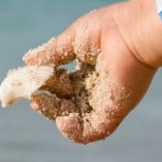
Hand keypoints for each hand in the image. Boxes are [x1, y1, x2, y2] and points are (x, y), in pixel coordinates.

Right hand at [21, 0, 161, 144]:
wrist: (134, 33)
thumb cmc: (108, 29)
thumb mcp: (73, 39)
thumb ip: (52, 53)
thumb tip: (27, 61)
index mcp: (88, 69)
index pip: (61, 85)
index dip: (44, 86)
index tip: (28, 82)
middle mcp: (96, 87)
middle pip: (65, 103)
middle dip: (46, 102)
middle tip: (33, 96)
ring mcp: (105, 101)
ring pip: (75, 118)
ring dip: (55, 116)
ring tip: (41, 103)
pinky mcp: (114, 111)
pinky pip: (93, 131)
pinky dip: (75, 132)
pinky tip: (62, 120)